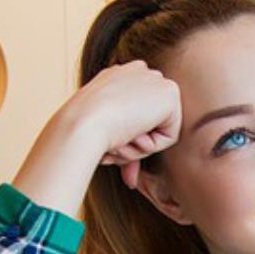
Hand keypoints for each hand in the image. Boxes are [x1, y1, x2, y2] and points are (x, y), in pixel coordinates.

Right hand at [60, 59, 182, 188]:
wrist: (84, 122)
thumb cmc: (85, 131)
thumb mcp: (106, 134)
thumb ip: (124, 149)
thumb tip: (132, 181)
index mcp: (120, 76)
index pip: (137, 116)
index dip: (128, 139)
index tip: (110, 145)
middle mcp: (139, 72)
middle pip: (151, 124)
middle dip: (135, 146)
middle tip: (114, 144)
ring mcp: (155, 80)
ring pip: (160, 131)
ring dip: (141, 147)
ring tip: (121, 138)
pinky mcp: (170, 93)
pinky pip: (170, 136)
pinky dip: (153, 145)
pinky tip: (134, 133)